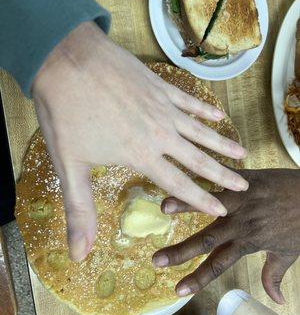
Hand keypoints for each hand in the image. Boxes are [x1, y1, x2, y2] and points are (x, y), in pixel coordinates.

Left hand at [32, 21, 246, 261]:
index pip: (178, 183)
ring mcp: (162, 106)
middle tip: (243, 185)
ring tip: (243, 153)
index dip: (200, 199)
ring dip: (222, 143)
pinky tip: (217, 115)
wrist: (67, 59)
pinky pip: (189, 100)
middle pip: (198, 158)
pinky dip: (204, 110)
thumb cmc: (66, 113)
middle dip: (222, 175)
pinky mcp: (159, 84)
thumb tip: (79, 254)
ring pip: (200, 130)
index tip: (221, 209)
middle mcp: (159, 132)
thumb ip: (79, 210)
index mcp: (140, 154)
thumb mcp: (69, 166)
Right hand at [153, 169, 299, 303]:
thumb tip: (275, 300)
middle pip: (205, 240)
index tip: (177, 290)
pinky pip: (220, 178)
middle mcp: (240, 224)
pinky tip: (186, 173)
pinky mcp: (245, 180)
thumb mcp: (289, 253)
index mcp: (249, 242)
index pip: (217, 265)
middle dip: (180, 252)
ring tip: (164, 208)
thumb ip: (275, 275)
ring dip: (186, 205)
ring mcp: (242, 200)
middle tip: (156, 260)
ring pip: (209, 205)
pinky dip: (203, 176)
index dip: (197, 279)